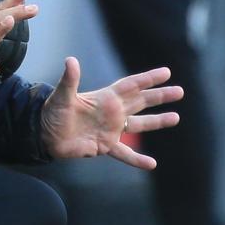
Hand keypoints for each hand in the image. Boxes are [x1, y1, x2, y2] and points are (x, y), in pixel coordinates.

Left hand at [40, 58, 182, 169]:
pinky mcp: (105, 145)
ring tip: (176, 117)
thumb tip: (71, 60)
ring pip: (139, 124)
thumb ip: (70, 79)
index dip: (148, 79)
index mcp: (105, 97)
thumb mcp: (62, 95)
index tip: (166, 72)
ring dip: (157, 121)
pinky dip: (138, 159)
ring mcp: (111, 129)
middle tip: (180, 91)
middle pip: (141, 101)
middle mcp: (112, 111)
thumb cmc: (52, 111)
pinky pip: (125, 153)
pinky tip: (152, 164)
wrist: (45, 134)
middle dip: (159, 96)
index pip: (131, 85)